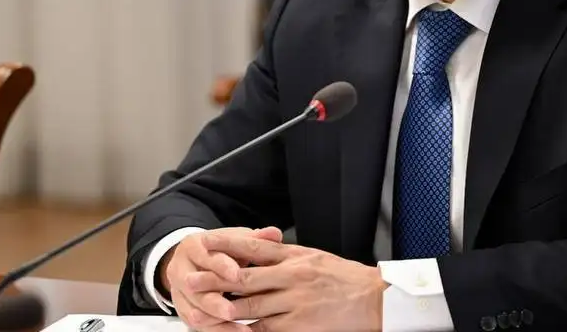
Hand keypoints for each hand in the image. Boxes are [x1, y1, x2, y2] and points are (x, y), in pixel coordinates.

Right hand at [160, 226, 282, 330]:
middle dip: (213, 301)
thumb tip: (274, 233)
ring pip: (194, 310)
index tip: (237, 274)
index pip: (204, 256)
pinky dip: (217, 331)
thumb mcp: (236, 240)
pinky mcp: (184, 311)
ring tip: (240, 330)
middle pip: (193, 288)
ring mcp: (179, 292)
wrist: (198, 260)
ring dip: (216, 322)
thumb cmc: (221, 250)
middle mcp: (180, 269)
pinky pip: (197, 325)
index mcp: (193, 247)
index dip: (221, 265)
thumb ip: (255, 239)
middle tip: (231, 311)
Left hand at [184, 236, 387, 331]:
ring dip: (224, 311)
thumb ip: (286, 256)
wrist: (375, 299)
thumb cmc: (346, 279)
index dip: (226, 245)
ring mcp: (295, 304)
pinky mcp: (300, 328)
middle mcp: (292, 278)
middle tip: (190, 280)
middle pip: (244, 279)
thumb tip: (260, 249)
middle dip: (215, 281)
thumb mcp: (315, 257)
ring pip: (250, 309)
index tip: (204, 243)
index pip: (253, 246)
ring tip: (202, 310)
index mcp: (295, 257)